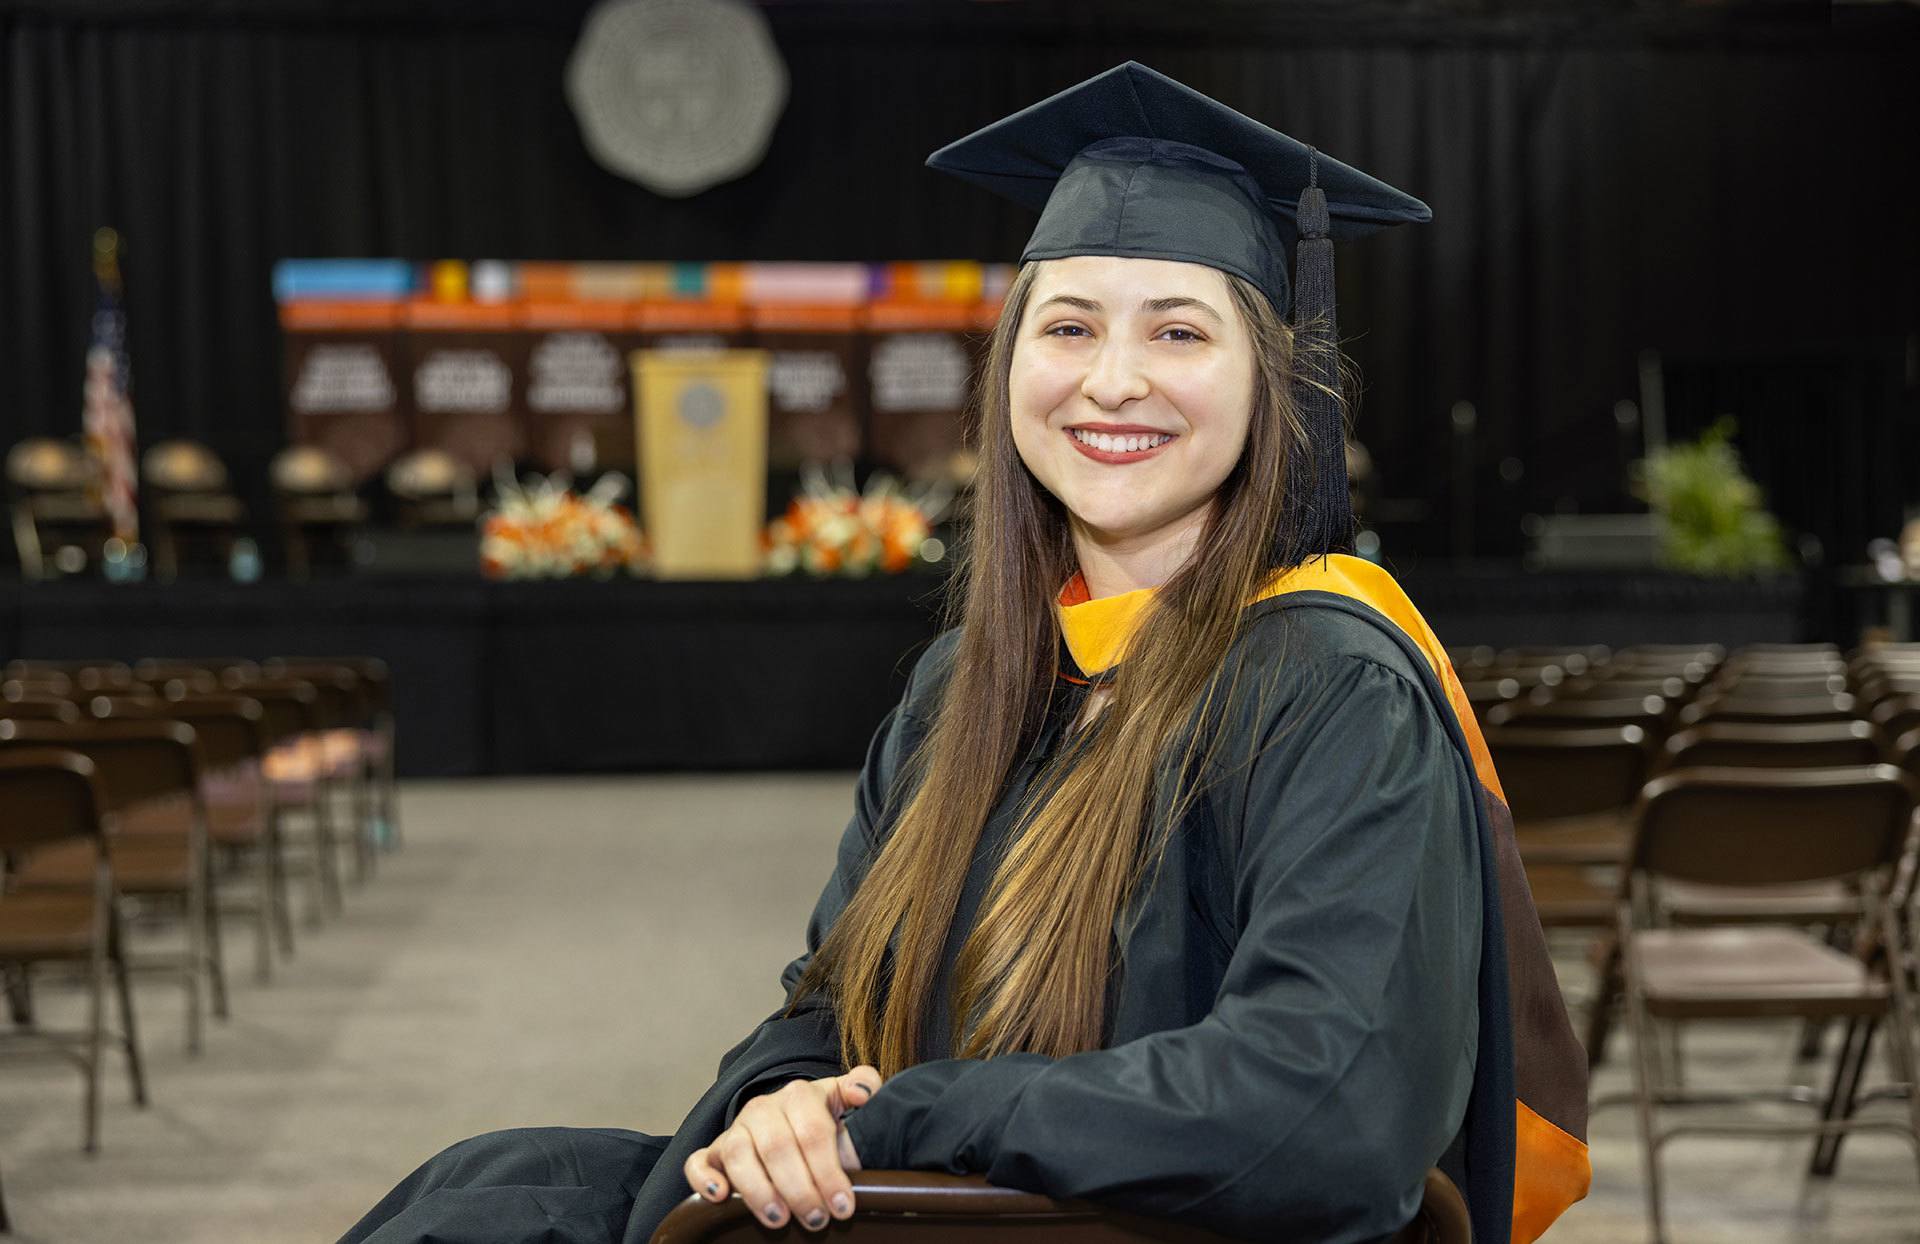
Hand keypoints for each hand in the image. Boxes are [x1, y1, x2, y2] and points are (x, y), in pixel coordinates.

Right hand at [684, 1065, 880, 1231]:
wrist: (790, 1122)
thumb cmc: (822, 1120)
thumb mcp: (845, 1101)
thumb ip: (862, 1088)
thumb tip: (865, 1093)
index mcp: (799, 1095)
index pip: (812, 1132)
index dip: (828, 1171)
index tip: (843, 1205)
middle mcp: (763, 1108)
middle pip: (776, 1147)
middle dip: (799, 1189)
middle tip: (816, 1220)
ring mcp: (736, 1129)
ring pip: (737, 1154)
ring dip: (758, 1190)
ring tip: (779, 1220)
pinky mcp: (713, 1151)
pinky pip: (698, 1161)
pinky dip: (703, 1178)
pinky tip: (719, 1197)